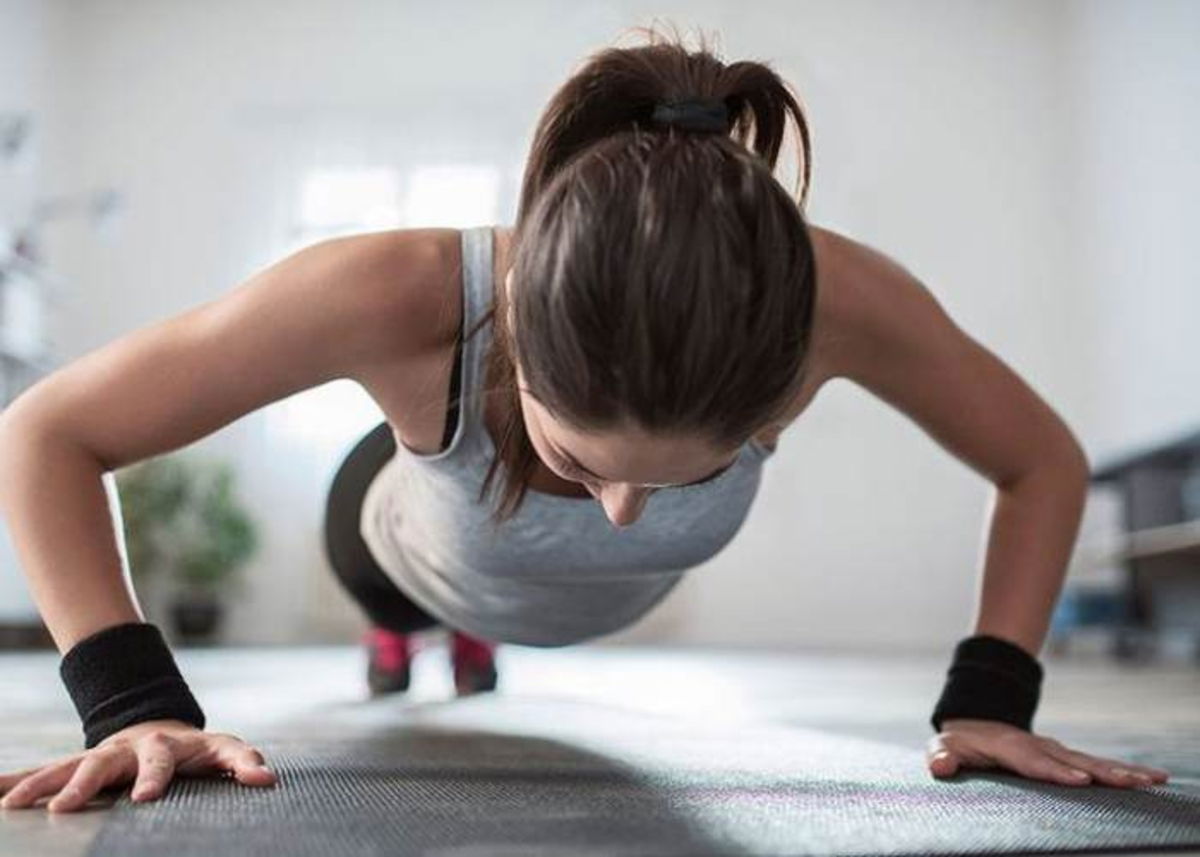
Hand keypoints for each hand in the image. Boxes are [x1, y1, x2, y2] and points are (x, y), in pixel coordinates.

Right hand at [0, 718, 276, 812]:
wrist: (161, 728)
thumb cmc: (197, 750)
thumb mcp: (224, 751)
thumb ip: (243, 763)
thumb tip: (267, 780)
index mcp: (164, 747)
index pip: (162, 762)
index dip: (155, 777)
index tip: (144, 799)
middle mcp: (127, 749)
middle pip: (103, 763)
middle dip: (84, 784)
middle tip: (65, 809)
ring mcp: (100, 756)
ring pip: (66, 767)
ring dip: (41, 785)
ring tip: (14, 805)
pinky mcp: (78, 766)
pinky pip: (42, 771)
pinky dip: (15, 780)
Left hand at [927, 718, 1170, 787]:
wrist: (975, 722)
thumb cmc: (959, 742)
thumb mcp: (944, 746)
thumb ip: (940, 756)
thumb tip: (939, 766)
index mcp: (1009, 746)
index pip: (1033, 761)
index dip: (1054, 770)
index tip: (1080, 780)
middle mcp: (1038, 746)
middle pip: (1072, 760)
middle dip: (1100, 771)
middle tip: (1129, 782)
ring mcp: (1055, 750)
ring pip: (1091, 761)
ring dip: (1120, 771)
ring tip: (1151, 780)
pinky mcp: (1066, 757)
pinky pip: (1097, 764)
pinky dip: (1123, 771)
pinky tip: (1150, 779)